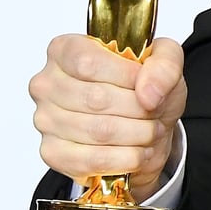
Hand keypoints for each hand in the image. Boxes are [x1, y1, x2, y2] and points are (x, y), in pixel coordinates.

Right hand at [28, 35, 186, 202]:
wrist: (143, 126)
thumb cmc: (144, 88)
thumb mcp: (165, 61)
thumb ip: (165, 64)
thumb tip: (148, 92)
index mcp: (64, 50)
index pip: (88, 63)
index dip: (126, 77)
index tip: (147, 85)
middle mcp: (46, 83)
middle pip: (96, 99)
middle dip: (139, 109)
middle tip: (155, 112)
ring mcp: (45, 120)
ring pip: (99, 131)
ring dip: (139, 134)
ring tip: (151, 130)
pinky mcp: (53, 153)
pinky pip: (94, 160)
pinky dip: (127, 158)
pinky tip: (139, 151)